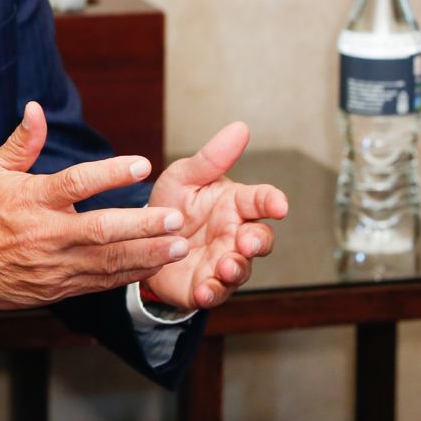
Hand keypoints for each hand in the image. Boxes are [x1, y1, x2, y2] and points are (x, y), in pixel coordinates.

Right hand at [0, 102, 190, 310]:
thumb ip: (21, 141)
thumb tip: (36, 108)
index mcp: (31, 200)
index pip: (77, 184)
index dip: (111, 174)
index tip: (142, 164)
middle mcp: (45, 235)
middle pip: (101, 230)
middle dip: (142, 225)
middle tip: (174, 218)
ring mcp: (53, 266)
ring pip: (107, 262)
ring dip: (146, 254)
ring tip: (178, 244)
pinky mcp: (57, 289)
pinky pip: (99, 282)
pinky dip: (128, 275)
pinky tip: (154, 265)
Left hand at [142, 122, 287, 310]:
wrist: (140, 240)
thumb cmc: (171, 205)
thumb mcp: (184, 177)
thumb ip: (211, 158)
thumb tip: (240, 127)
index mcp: (233, 204)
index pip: (260, 200)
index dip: (272, 202)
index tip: (279, 205)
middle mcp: (234, 234)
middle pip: (260, 239)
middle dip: (258, 242)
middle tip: (247, 242)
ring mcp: (222, 262)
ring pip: (242, 269)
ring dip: (236, 269)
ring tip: (225, 266)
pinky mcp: (205, 286)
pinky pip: (215, 292)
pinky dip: (212, 292)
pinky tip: (204, 290)